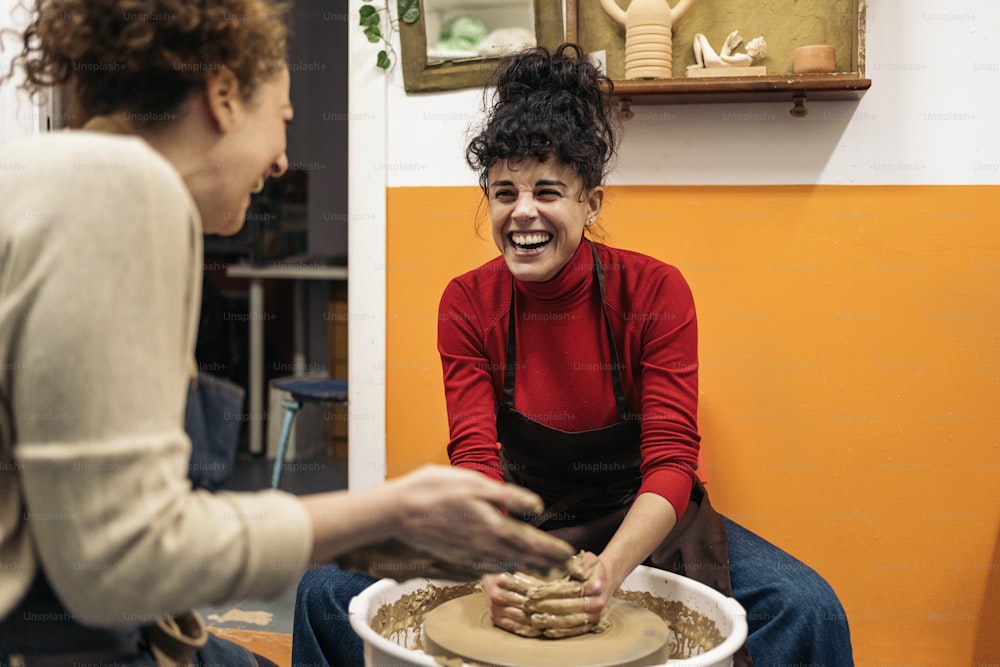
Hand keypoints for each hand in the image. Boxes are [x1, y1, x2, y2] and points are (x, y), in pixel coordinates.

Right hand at [388, 465, 574, 576]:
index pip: (530, 541)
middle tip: (565, 567)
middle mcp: (483, 544)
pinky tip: (506, 567)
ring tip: (545, 571)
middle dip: (545, 562)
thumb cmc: (433, 489)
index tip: (569, 554)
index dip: (550, 549)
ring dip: (527, 567)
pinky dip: (502, 568)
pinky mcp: (456, 554)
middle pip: (521, 556)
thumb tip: (537, 506)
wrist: (397, 511)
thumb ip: (508, 496)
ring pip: (505, 563)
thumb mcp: (475, 483)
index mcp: (492, 525)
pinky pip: (486, 565)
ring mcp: (469, 552)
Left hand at [483, 551, 611, 637]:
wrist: (606, 580)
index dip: (549, 591)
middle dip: (545, 606)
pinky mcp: (592, 625)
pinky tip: (546, 630)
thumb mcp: (589, 559)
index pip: (568, 590)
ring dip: (550, 621)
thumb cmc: (592, 568)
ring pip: (570, 621)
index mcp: (596, 585)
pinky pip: (575, 631)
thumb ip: (581, 563)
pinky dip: (560, 632)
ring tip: (533, 619)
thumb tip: (577, 572)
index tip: (532, 592)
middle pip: (567, 607)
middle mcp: (597, 603)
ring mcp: (595, 616)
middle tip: (527, 605)